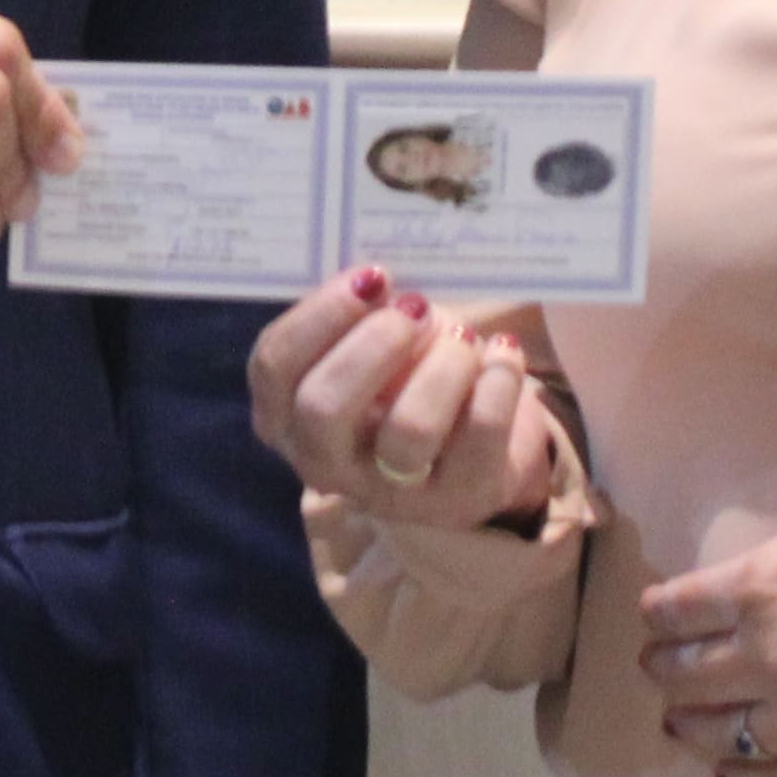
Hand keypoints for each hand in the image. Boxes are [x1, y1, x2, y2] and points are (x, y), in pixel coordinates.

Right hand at [246, 268, 563, 533]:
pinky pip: (479, 435)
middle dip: (373, 345)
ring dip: (441, 367)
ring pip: (408, 431)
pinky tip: (501, 353)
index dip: (320, 315)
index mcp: (285, 414)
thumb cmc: (404, 372)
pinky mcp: (458, 498)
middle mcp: (324, 461)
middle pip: (323, 408)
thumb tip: (377, 281)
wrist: (473, 438)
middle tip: (414, 310)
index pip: (274, 367)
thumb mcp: (366, 340)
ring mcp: (389, 490)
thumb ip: (357, 312)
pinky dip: (496, 382)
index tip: (371, 278)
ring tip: (462, 338)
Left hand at [631, 478, 776, 776]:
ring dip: (689, 725)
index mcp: (763, 587)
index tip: (660, 615)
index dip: (659, 613)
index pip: (674, 611)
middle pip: (682, 675)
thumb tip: (753, 584)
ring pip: (715, 735)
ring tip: (683, 719)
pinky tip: (730, 770)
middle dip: (663, 668)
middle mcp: (770, 657)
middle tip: (661, 666)